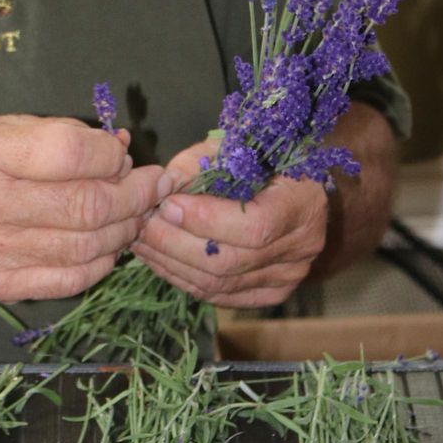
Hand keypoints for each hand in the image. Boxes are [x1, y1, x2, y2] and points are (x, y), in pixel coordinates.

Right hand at [0, 114, 171, 301]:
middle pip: (87, 206)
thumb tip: (121, 147)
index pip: (72, 154)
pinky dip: (101, 261)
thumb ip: (58, 135)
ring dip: (125, 228)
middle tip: (152, 186)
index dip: (112, 155)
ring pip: (87, 246)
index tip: (124, 153)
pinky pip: (70, 279)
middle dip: (135, 195)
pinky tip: (108, 243)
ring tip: (135, 213)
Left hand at [133, 135, 327, 307]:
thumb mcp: (233, 147)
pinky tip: (158, 259)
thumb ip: (198, 164)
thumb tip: (161, 186)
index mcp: (302, 204)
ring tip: (140, 241)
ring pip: (218, 283)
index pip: (255, 227)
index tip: (167, 204)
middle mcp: (302, 248)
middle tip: (142, 224)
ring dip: (170, 263)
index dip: (206, 220)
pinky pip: (218, 295)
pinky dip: (182, 278)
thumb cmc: (260, 159)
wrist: (291, 186)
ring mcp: (287, 277)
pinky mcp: (269, 294)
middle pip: (229, 262)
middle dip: (175, 244)